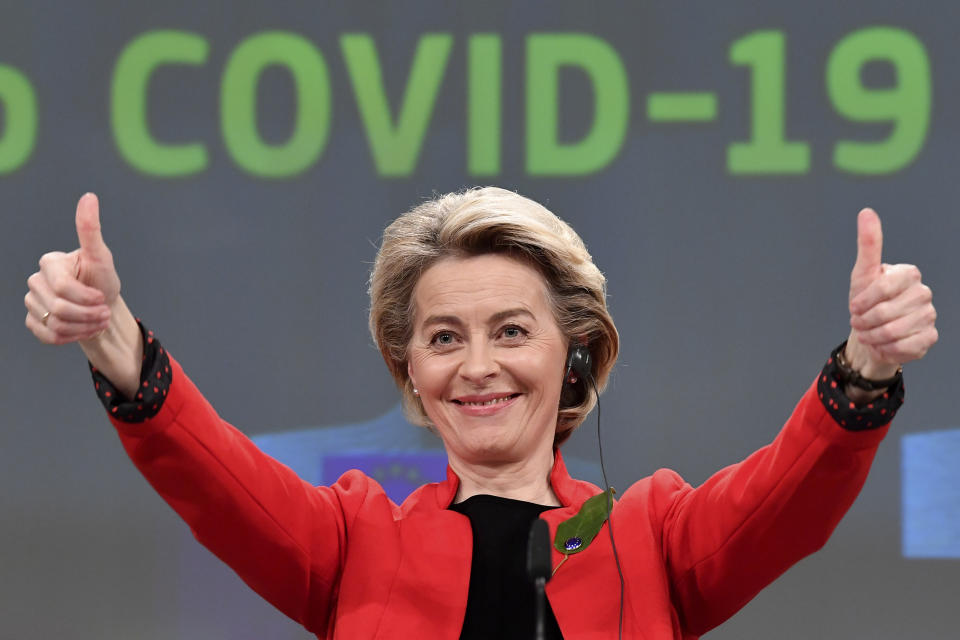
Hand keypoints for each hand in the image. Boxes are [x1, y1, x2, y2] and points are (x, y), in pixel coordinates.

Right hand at [25, 193, 121, 343]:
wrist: (103, 307)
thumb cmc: (102, 280)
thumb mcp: (101, 257)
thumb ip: (91, 229)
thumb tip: (89, 197)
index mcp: (50, 263)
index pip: (64, 288)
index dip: (88, 298)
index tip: (103, 297)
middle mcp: (36, 281)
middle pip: (60, 309)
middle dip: (89, 315)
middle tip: (104, 313)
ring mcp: (32, 302)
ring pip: (55, 324)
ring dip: (84, 327)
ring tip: (98, 321)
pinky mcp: (34, 321)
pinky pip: (48, 336)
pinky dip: (72, 337)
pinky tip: (84, 330)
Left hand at [846, 208, 936, 378]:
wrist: (870, 332)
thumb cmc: (866, 300)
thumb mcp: (862, 273)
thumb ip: (868, 244)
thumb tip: (867, 212)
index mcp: (909, 274)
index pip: (883, 287)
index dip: (863, 300)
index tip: (854, 306)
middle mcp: (923, 293)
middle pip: (886, 312)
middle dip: (864, 321)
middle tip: (859, 322)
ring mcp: (929, 315)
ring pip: (894, 331)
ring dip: (872, 337)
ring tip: (868, 333)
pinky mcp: (929, 337)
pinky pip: (905, 347)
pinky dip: (886, 348)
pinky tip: (882, 344)